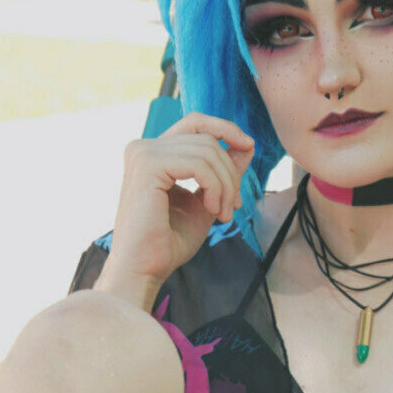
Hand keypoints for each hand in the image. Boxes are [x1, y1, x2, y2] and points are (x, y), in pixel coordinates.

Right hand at [108, 112, 254, 291]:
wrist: (144, 269)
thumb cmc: (168, 243)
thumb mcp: (205, 200)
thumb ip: (221, 173)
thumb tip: (246, 145)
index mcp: (152, 154)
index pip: (195, 123)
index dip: (225, 129)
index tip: (249, 147)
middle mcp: (143, 148)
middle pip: (206, 139)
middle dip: (230, 171)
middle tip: (233, 206)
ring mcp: (143, 153)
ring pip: (207, 151)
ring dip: (225, 185)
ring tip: (222, 214)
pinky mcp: (147, 165)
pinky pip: (199, 165)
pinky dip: (214, 188)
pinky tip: (211, 211)